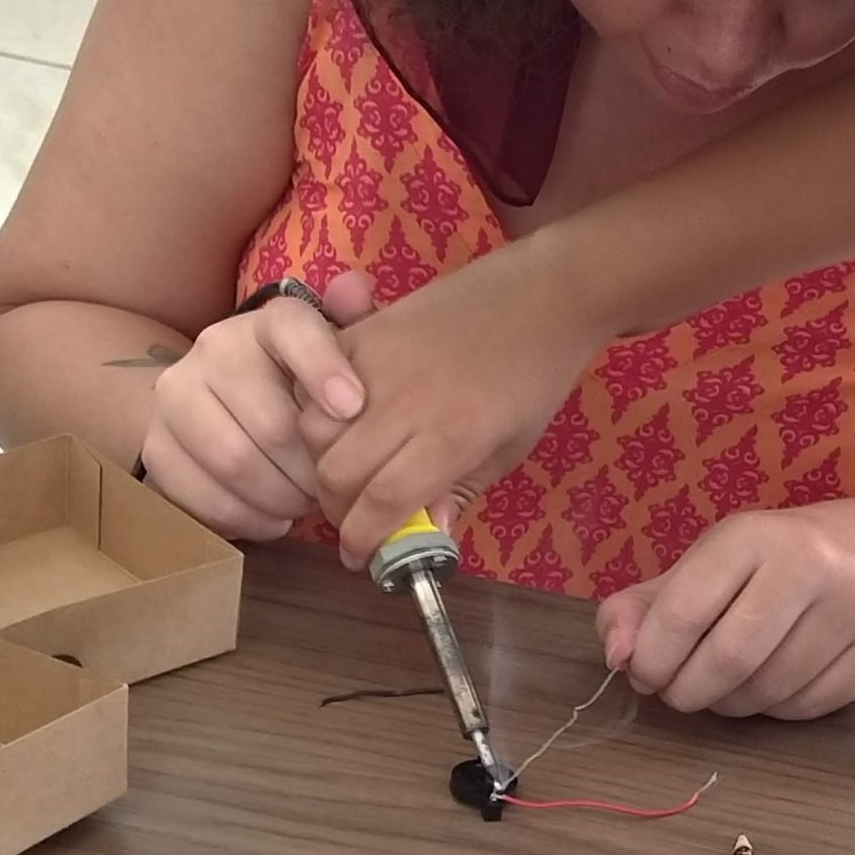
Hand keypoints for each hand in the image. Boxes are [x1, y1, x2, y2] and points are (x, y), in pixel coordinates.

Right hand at [140, 275, 376, 540]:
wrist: (220, 404)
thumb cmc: (302, 387)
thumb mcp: (338, 355)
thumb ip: (354, 325)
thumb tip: (354, 290)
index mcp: (267, 323)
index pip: (293, 330)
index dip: (324, 369)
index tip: (353, 409)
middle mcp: (214, 349)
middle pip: (272, 423)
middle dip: (313, 470)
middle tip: (336, 489)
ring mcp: (175, 397)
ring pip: (234, 462)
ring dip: (281, 498)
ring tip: (304, 503)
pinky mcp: (156, 447)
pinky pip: (205, 496)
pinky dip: (248, 518)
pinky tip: (273, 518)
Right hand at [310, 239, 598, 567]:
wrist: (540, 295)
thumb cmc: (535, 378)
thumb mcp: (510, 449)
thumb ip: (460, 491)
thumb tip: (424, 534)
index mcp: (451, 436)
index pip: (383, 500)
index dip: (364, 538)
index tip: (360, 558)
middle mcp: (405, 401)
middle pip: (337, 471)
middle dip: (337, 509)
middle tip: (353, 518)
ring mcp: (377, 362)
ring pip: (313, 429)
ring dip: (321, 463)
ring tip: (347, 477)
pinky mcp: (363, 332)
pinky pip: (315, 385)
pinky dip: (318, 416)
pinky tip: (343, 430)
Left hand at [596, 509, 854, 718]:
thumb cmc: (763, 568)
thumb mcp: (698, 570)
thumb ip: (640, 610)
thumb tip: (617, 656)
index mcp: (751, 536)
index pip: (685, 611)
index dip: (652, 658)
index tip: (645, 674)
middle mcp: (809, 564)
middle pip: (730, 659)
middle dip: (688, 691)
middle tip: (679, 693)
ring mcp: (853, 607)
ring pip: (768, 689)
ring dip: (730, 703)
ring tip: (724, 686)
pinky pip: (806, 706)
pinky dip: (773, 709)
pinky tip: (769, 686)